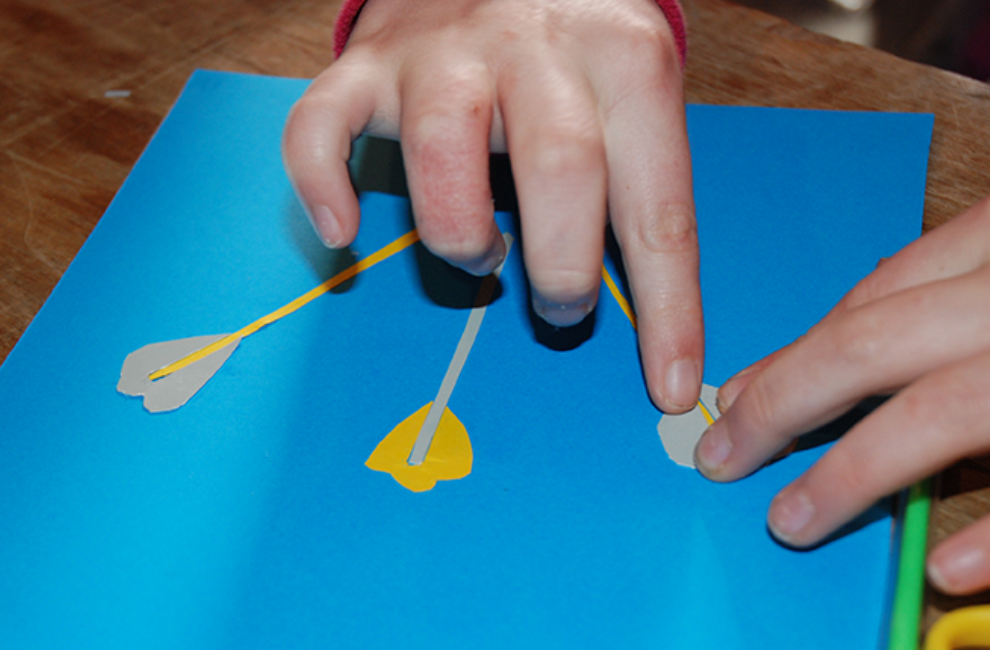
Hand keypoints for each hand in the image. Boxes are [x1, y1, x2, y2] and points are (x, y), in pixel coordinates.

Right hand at [282, 0, 704, 411]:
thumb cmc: (577, 46)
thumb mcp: (636, 87)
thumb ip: (643, 182)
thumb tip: (663, 326)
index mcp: (625, 59)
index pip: (656, 203)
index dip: (664, 306)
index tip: (669, 385)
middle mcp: (535, 48)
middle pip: (559, 171)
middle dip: (563, 272)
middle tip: (563, 308)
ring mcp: (441, 53)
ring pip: (444, 151)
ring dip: (462, 234)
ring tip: (482, 256)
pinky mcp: (365, 65)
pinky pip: (321, 125)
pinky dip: (320, 185)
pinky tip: (344, 229)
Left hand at [694, 163, 989, 593]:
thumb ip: (976, 265)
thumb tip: (860, 324)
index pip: (873, 295)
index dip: (797, 351)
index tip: (748, 393)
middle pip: (873, 346)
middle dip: (782, 404)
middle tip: (725, 454)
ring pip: (944, 419)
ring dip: (852, 474)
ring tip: (794, 517)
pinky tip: (948, 565)